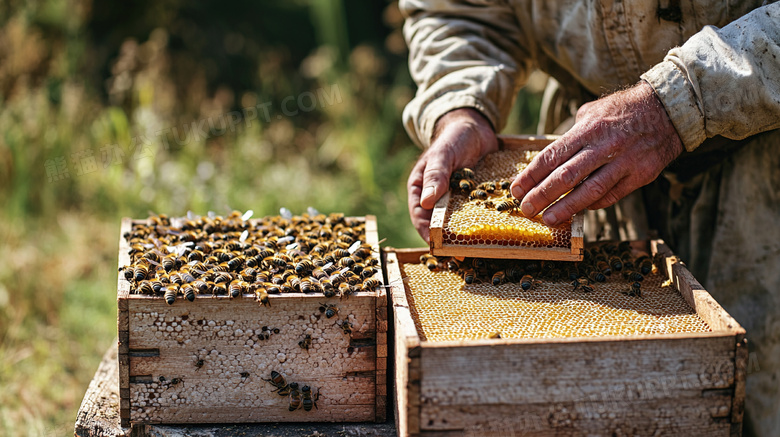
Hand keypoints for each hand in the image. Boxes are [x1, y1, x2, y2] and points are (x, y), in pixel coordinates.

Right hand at [408, 108, 497, 241]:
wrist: (475, 128)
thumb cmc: (452, 139)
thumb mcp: (442, 155)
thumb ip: (435, 175)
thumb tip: (426, 201)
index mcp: (421, 190)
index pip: (420, 218)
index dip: (428, 234)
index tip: (440, 247)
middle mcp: (437, 200)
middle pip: (440, 226)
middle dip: (450, 241)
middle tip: (463, 256)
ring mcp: (456, 201)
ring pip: (459, 224)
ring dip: (468, 236)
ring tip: (480, 251)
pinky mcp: (474, 200)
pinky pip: (478, 215)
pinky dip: (485, 224)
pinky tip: (496, 234)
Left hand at [510, 81, 683, 225]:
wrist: (669, 109)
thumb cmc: (623, 111)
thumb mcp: (592, 112)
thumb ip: (571, 135)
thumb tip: (550, 157)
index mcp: (587, 129)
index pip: (552, 156)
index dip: (531, 175)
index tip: (516, 189)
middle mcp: (604, 146)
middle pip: (566, 176)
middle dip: (542, 195)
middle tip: (525, 209)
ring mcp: (623, 162)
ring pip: (589, 190)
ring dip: (566, 207)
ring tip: (548, 219)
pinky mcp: (640, 175)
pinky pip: (612, 195)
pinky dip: (593, 205)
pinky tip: (578, 212)